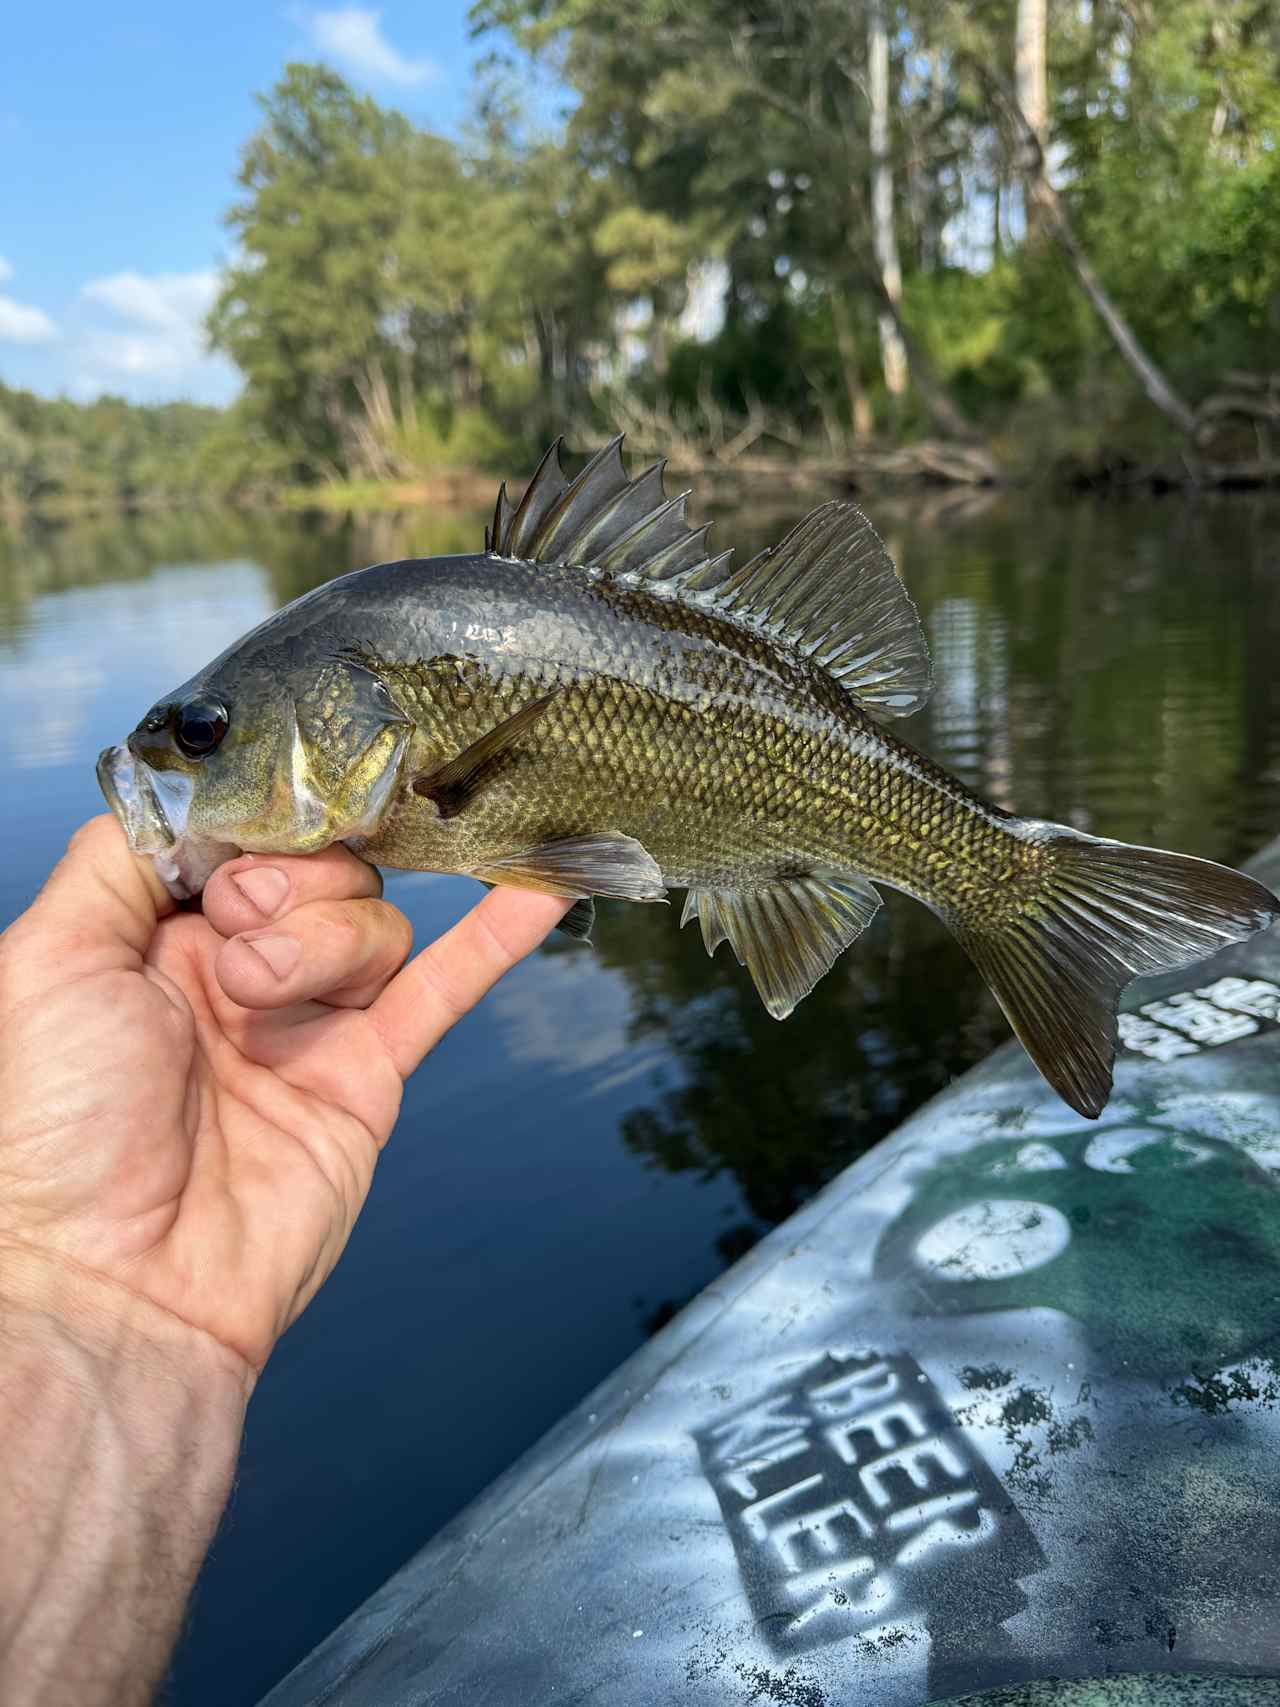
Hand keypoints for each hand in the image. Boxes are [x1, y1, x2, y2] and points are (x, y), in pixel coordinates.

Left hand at [0, 815, 569, 1375]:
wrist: (120, 1280)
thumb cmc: (58, 1128)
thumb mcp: (50, 960)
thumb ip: (114, 859)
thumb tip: (191, 795)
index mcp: (158, 938)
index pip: (243, 837)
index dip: (250, 830)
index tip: (233, 850)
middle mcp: (237, 970)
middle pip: (319, 869)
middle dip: (288, 883)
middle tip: (239, 928)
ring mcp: (309, 1023)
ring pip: (373, 923)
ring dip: (327, 939)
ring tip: (264, 997)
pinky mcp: (369, 1074)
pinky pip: (445, 988)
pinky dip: (496, 936)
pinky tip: (541, 886)